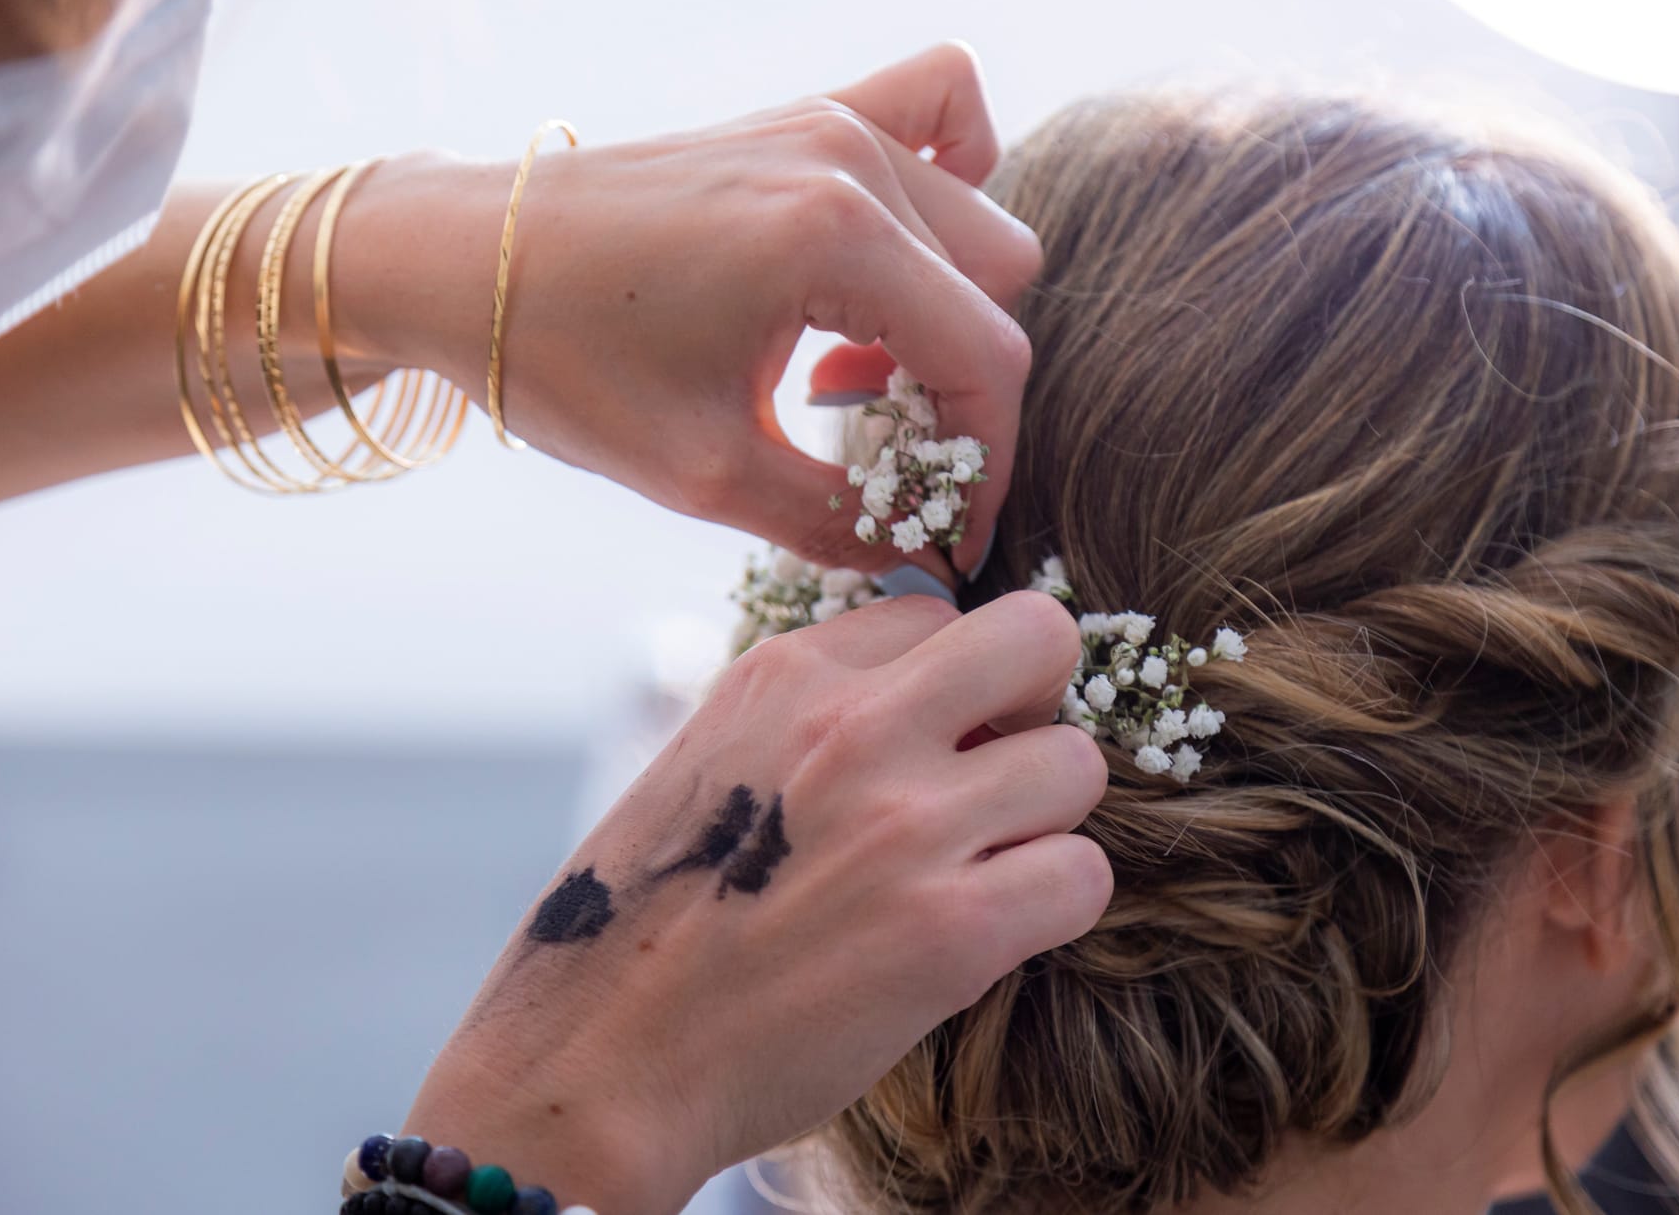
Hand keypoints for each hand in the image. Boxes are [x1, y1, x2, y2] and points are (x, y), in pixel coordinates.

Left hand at [349, 43, 1040, 577]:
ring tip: (844, 377)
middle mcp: (847, 160)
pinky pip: (941, 111)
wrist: (459, 262)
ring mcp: (828, 122)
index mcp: (832, 237)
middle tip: (876, 457)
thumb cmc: (563, 359)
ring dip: (941, 314)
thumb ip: (835, 519)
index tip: (949, 529)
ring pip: (974, 223)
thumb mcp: (704, 471)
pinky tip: (885, 263)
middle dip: (956, 394)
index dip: (983, 461)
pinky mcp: (803, 115)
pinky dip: (950, 184)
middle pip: (994, 291)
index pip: (986, 358)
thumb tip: (923, 557)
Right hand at [402, 592, 1111, 1214]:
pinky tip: (992, 934)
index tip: (930, 743)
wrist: (595, 1064)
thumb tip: (917, 701)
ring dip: (1044, 823)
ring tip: (982, 873)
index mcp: (785, 674)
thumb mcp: (704, 761)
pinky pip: (1083, 877)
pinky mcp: (952, 929)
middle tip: (998, 776)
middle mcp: (852, 726)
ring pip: (1076, 765)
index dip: (952, 682)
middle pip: (1039, 637)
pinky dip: (1054, 907)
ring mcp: (908, 823)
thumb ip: (804, 717)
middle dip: (1036, 704)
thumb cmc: (642, 927)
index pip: (939, 613)